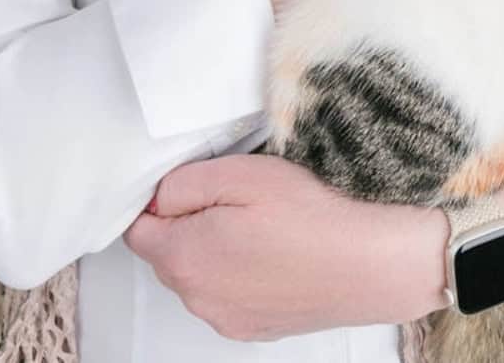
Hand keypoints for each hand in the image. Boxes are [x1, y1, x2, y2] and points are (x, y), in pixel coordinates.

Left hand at [124, 154, 444, 340]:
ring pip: (200, 277)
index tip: (192, 186)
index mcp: (184, 257)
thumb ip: (184, 184)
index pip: (138, 229)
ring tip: (261, 225)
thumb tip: (160, 197)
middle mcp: (197, 298)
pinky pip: (229, 295)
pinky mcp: (254, 328)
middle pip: (167, 254)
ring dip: (215, 250)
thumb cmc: (307, 216)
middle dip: (188, 224)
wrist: (365, 263)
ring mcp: (226, 318)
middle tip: (235, 198)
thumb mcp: (238, 174)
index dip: (159, 202)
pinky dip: (241, 274)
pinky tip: (275, 252)